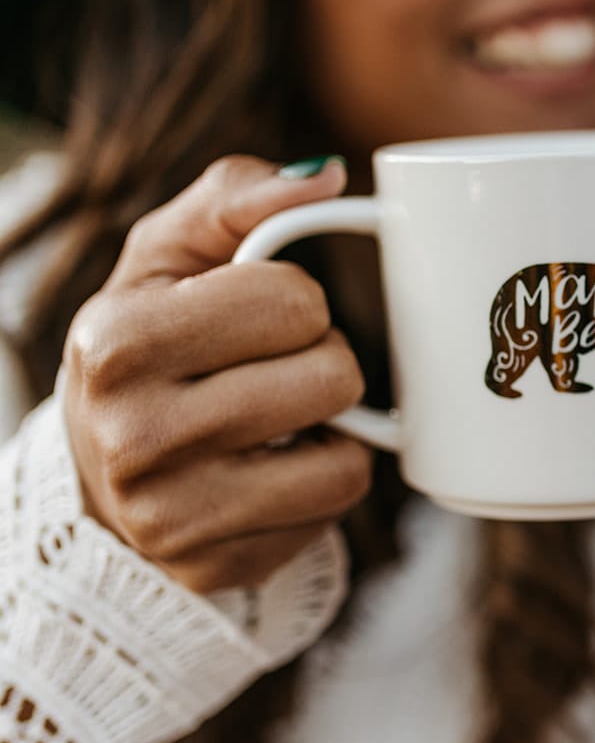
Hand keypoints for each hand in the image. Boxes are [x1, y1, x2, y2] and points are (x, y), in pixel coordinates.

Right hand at [61, 156, 372, 593]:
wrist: (99, 472)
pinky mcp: (215, 568)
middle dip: (319, 362)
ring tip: (273, 421)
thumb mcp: (169, 254)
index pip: (295, 300)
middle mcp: (133, 435)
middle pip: (334, 377)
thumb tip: (326, 174)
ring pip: (348, 457)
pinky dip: (319, 484)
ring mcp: (172, 516)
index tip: (252, 318)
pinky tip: (268, 474)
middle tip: (269, 372)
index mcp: (117, 341)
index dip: (295, 302)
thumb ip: (238, 196)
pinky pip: (335, 511)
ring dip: (330, 428)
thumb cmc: (151, 344)